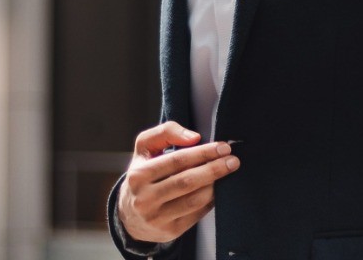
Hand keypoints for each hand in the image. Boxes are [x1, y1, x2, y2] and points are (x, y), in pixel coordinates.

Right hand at [117, 121, 239, 243]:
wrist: (129, 214)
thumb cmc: (142, 173)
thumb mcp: (145, 147)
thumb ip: (166, 132)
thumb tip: (194, 138)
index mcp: (139, 175)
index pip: (176, 161)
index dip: (202, 153)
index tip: (222, 147)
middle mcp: (145, 199)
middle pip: (187, 181)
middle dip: (214, 169)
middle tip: (233, 160)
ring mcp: (157, 218)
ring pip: (193, 200)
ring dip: (215, 185)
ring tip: (228, 172)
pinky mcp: (169, 232)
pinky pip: (196, 214)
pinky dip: (210, 201)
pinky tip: (218, 189)